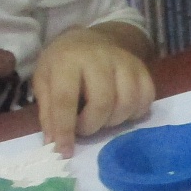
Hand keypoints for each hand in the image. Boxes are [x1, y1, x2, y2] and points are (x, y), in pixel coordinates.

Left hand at [32, 26, 155, 155]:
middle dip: (91, 125)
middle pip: (103, 103)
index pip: (66, 99)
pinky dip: (133, 114)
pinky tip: (119, 112)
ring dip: (112, 122)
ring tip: (100, 118)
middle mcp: (99, 58)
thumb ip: (48, 111)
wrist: (90, 40)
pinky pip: (145, 100)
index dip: (65, 129)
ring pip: (127, 104)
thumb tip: (54, 143)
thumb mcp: (44, 80)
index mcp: (68, 60)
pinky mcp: (142, 70)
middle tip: (83, 127)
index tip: (64, 151)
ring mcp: (125, 62)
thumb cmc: (63, 63)